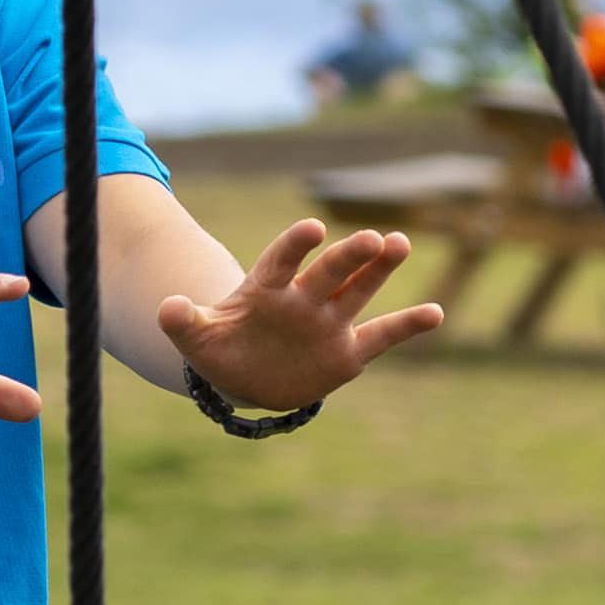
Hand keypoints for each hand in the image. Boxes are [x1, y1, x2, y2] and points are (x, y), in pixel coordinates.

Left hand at [160, 217, 447, 410]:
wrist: (247, 374)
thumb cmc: (221, 347)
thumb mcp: (196, 338)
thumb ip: (183, 321)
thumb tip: (169, 306)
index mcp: (267, 289)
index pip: (283, 261)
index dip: (296, 246)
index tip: (314, 230)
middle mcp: (304, 298)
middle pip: (330, 273)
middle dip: (349, 257)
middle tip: (373, 239)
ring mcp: (329, 322)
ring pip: (359, 291)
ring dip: (380, 269)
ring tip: (400, 244)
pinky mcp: (348, 351)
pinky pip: (382, 335)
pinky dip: (408, 324)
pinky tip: (435, 313)